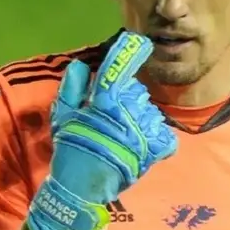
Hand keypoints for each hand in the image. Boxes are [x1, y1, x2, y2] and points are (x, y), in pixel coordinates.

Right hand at [25, 31, 177, 229]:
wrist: (81, 188)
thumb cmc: (71, 149)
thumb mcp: (63, 118)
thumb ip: (72, 90)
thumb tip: (81, 66)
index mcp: (103, 102)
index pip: (116, 70)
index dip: (128, 53)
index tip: (140, 42)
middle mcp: (126, 112)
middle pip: (136, 91)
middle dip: (127, 100)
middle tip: (112, 119)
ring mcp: (142, 131)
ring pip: (150, 112)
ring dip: (140, 121)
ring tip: (124, 138)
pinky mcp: (153, 150)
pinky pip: (165, 136)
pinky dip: (157, 140)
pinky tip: (143, 147)